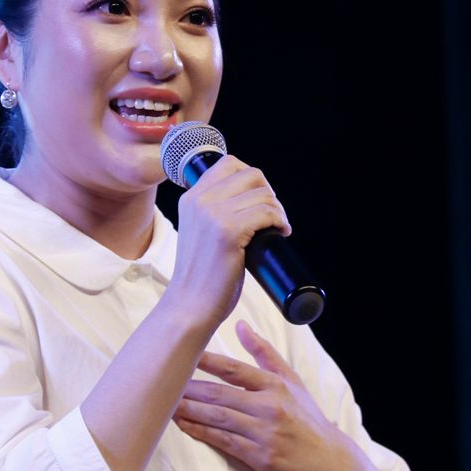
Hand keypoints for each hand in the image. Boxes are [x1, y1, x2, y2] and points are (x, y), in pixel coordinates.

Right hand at [166, 157, 290, 326]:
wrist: (190, 306)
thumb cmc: (201, 276)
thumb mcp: (200, 232)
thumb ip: (214, 212)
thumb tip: (251, 200)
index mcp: (191, 198)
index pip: (229, 164)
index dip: (252, 179)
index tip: (260, 200)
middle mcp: (199, 200)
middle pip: (251, 174)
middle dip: (269, 193)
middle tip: (273, 216)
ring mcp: (213, 215)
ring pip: (262, 194)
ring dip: (278, 210)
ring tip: (278, 227)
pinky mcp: (228, 232)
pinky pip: (267, 213)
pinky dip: (280, 221)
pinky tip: (281, 232)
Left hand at [173, 319, 361, 470]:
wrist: (330, 461)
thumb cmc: (308, 419)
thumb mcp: (292, 381)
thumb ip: (265, 353)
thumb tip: (241, 324)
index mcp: (276, 385)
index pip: (234, 369)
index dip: (206, 361)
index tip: (182, 354)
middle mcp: (270, 406)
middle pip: (220, 394)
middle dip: (188, 389)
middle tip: (162, 382)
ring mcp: (264, 433)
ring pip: (218, 418)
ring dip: (189, 410)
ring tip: (164, 404)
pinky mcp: (260, 457)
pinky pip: (223, 441)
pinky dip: (201, 432)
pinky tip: (183, 426)